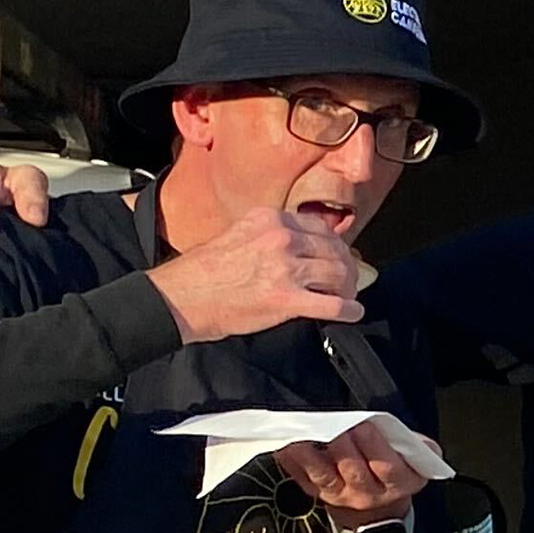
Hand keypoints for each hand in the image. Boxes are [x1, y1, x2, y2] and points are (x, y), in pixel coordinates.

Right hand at [150, 211, 364, 342]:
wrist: (180, 297)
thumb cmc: (203, 271)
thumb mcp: (238, 234)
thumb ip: (269, 235)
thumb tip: (301, 246)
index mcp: (269, 219)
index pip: (319, 227)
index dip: (334, 244)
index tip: (338, 255)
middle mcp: (281, 238)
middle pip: (334, 250)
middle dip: (346, 267)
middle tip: (348, 280)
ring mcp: (285, 268)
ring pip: (338, 274)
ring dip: (349, 287)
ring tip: (348, 296)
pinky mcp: (286, 299)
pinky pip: (333, 305)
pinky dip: (349, 310)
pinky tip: (353, 312)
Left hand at [274, 428, 433, 529]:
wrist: (377, 511)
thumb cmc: (395, 472)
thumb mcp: (415, 461)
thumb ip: (414, 445)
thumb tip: (402, 431)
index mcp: (397, 484)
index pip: (386, 466)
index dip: (374, 445)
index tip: (363, 424)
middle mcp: (367, 493)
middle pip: (352, 470)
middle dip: (341, 444)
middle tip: (332, 422)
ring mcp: (339, 495)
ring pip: (323, 475)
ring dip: (309, 454)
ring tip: (300, 433)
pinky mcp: (317, 493)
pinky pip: (302, 477)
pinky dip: (291, 461)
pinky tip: (284, 445)